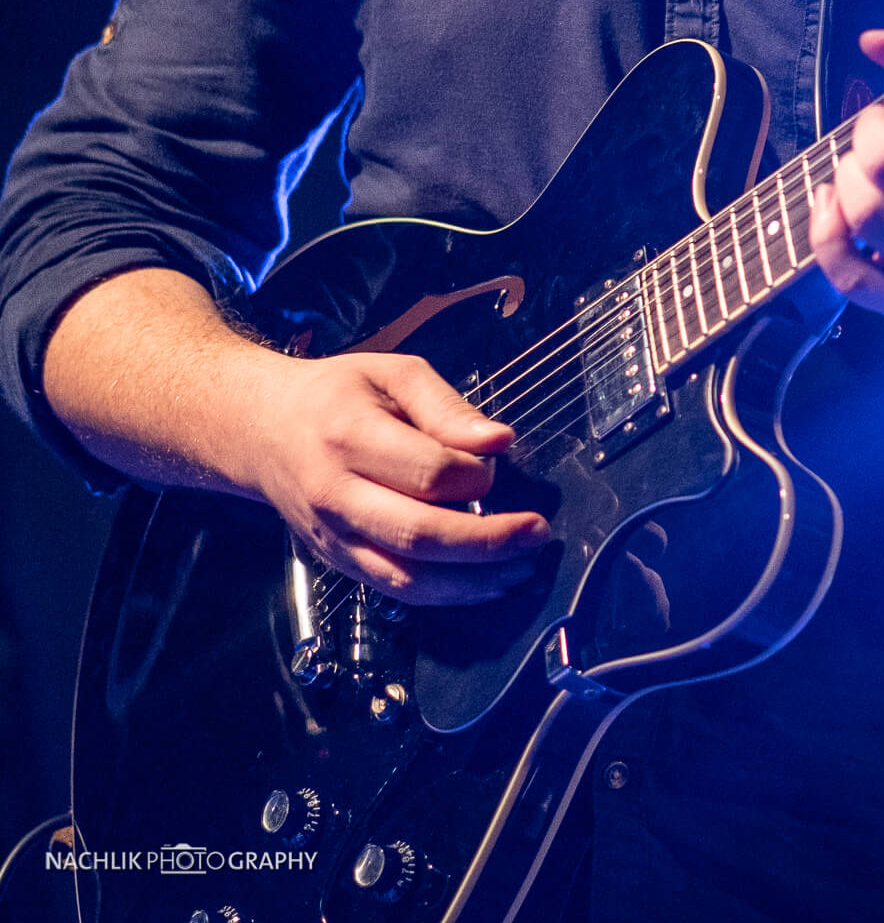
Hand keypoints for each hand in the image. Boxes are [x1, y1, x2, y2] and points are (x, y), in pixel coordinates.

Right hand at [247, 350, 550, 605]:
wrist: (261, 431)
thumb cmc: (334, 396)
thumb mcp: (391, 373)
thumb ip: (446, 406)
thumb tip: (498, 441)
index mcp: (349, 436)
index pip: (427, 471)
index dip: (475, 474)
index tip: (496, 460)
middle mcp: (336, 495)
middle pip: (420, 535)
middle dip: (489, 542)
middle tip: (537, 532)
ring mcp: (334, 537)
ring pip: (407, 579)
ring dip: (473, 582)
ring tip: (520, 568)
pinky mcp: (338, 563)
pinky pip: (395, 591)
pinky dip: (445, 594)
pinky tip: (483, 583)